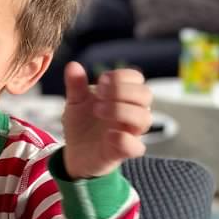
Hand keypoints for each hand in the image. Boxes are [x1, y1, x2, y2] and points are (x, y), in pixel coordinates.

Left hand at [61, 62, 152, 178]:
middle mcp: (131, 113)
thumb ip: (76, 85)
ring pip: (145, 118)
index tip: (101, 80)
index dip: (121, 76)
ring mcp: (129, 133)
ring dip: (121, 110)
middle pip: (146, 95)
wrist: (74, 152)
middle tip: (99, 94)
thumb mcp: (75, 102)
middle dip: (122, 90)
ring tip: (98, 110)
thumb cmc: (81, 125)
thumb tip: (73, 65)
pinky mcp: (122, 153)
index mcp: (122, 97)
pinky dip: (124, 139)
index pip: (137, 79)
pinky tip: (108, 134)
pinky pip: (136, 147)